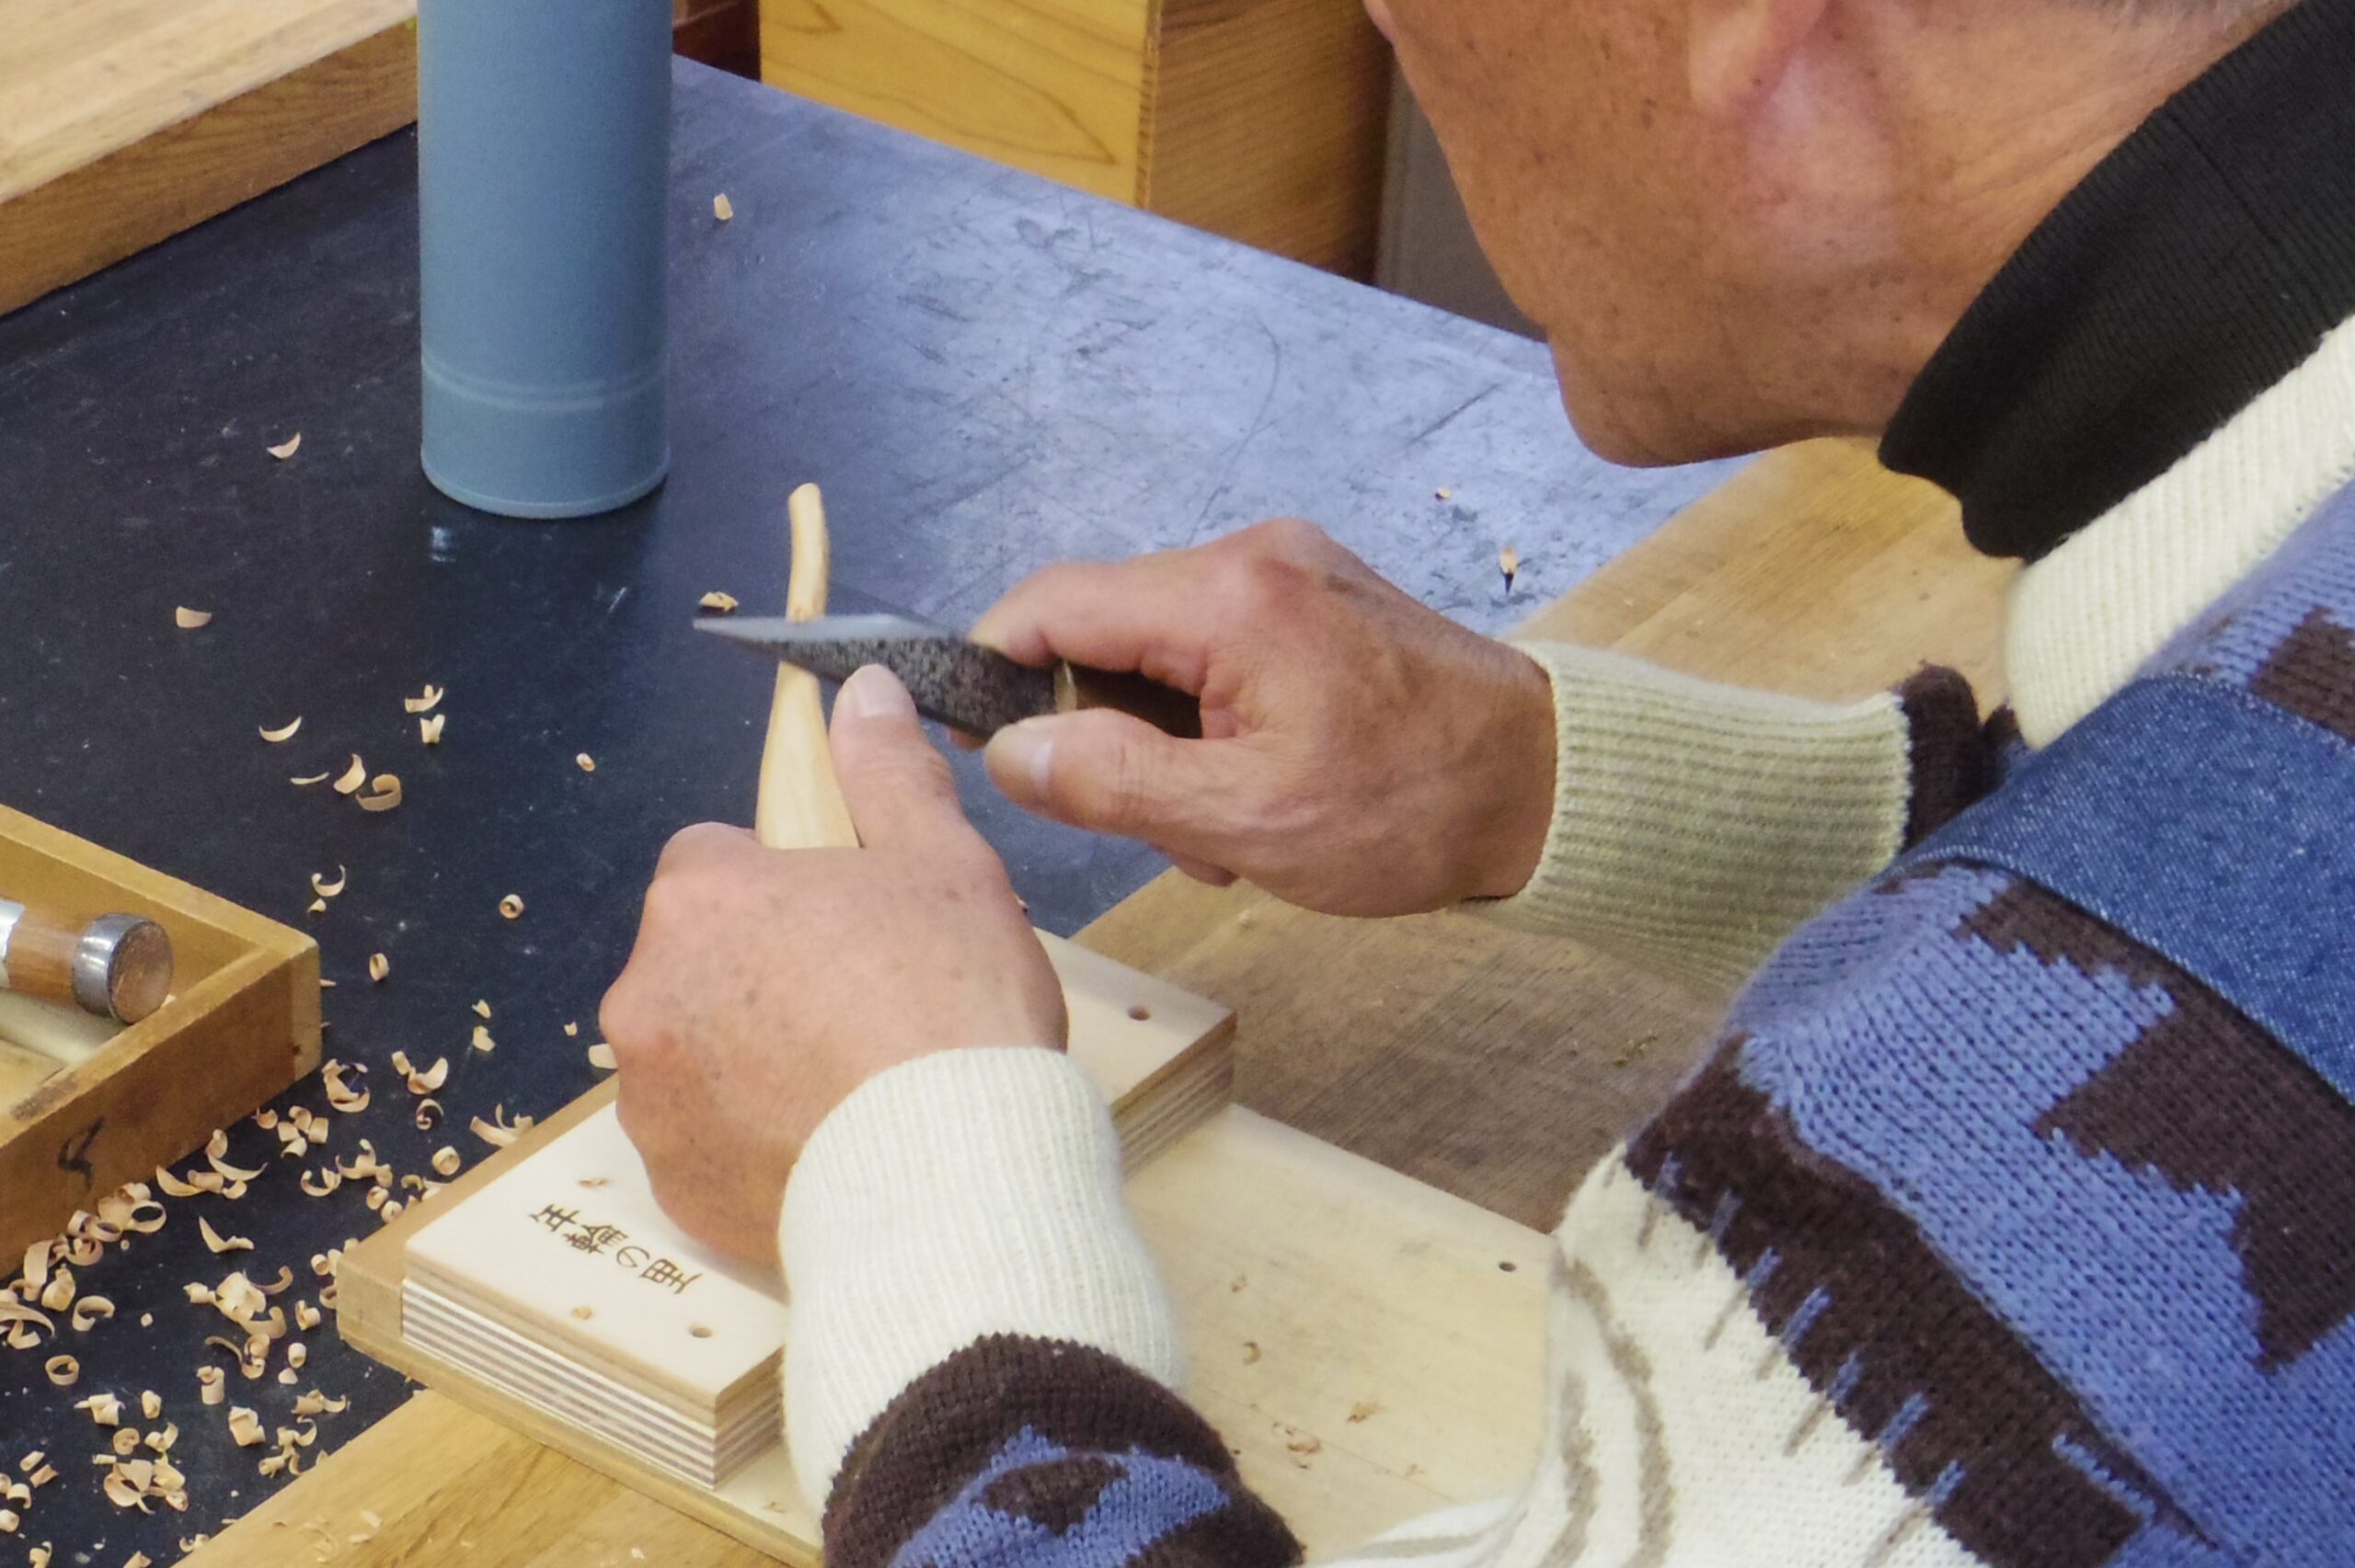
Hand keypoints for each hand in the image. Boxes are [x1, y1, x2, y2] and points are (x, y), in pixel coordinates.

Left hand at [601, 666, 1067, 1266]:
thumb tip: (865, 688)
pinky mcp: (673, 1187)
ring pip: (695, 1052)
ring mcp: (651, 1099)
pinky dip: (751, 1141)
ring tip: (852, 1087)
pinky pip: (705, 1142)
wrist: (952, 1179)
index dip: (786, 885)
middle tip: (864, 1007)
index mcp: (703, 896)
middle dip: (760, 974)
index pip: (714, 860)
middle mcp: (646, 992)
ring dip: (748, 1058)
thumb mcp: (944, 861)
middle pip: (697, 959)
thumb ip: (888, 771)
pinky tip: (829, 1147)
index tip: (852, 924)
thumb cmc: (952, 1006)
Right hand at [969, 519, 1555, 916]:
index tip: (976, 738)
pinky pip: (1218, 651)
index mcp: (1230, 597)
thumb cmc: (1417, 806)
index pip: (1053, 602)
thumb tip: (1008, 752)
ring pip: (1159, 648)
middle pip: (1105, 626)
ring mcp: (1289, 571)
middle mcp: (1254, 556)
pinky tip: (1259, 790)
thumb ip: (1114, 781)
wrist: (1551, 788)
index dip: (993, 667)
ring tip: (1227, 825)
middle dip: (1105, 730)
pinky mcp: (1315, 600)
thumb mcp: (1247, 821)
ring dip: (1164, 741)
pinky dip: (1212, 724)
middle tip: (1155, 823)